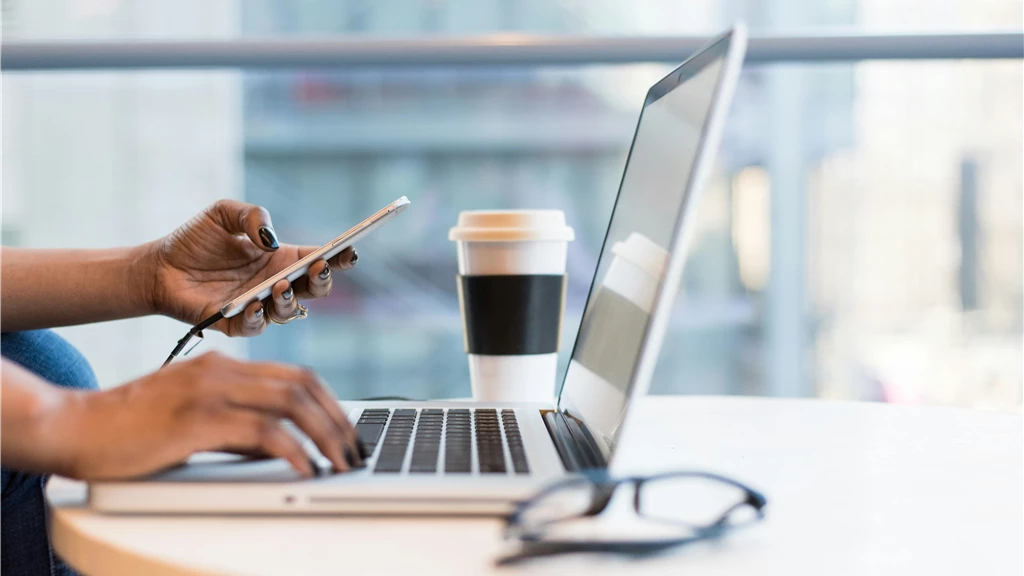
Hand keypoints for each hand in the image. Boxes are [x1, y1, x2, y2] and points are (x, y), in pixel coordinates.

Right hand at [39, 352, 362, 479]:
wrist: (74, 427)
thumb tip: (280, 447)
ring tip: (340, 463)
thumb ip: (237, 425)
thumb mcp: (193, 418)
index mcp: (223, 365)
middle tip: (354, 451)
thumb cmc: (130, 429)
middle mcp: (222, 370)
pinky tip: (305, 468)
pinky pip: (262, 431)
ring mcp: (210, 391)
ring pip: (291, 403)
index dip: (330, 402)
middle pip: (303, 385)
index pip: (296, 375)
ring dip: (325, 435)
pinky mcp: (197, 419)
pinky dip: (293, 451)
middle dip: (338, 419)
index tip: (347, 431)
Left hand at [147, 200, 357, 335]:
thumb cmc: (194, 240)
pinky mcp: (235, 324)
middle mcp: (275, 284)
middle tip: (318, 267)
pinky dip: (258, 317)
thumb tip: (271, 239)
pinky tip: (253, 303)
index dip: (339, 257)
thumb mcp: (223, 213)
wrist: (158, 266)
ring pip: (289, 312)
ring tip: (280, 286)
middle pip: (314, 290)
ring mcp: (258, 306)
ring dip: (290, 300)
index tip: (349, 250)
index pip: (319, 259)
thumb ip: (251, 216)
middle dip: (322, 281)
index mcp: (281, 259)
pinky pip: (255, 326)